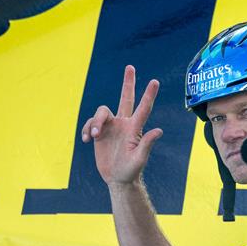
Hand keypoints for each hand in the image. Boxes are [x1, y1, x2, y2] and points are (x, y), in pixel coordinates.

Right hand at [81, 65, 162, 185]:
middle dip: (128, 83)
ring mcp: (111, 127)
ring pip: (101, 112)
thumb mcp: (139, 159)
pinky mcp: (99, 132)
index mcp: (135, 128)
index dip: (149, 95)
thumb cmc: (131, 170)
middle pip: (125, 98)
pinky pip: (90, 123)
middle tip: (130, 67)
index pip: (143, 108)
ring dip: (95, 122)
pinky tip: (88, 140)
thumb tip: (159, 130)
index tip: (155, 81)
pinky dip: (87, 129)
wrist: (117, 178)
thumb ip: (147, 144)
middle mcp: (124, 123)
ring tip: (94, 137)